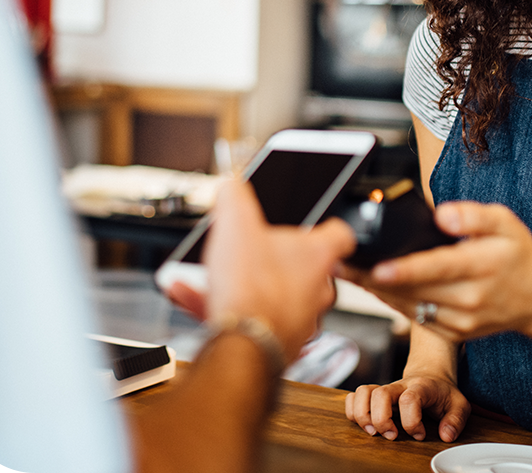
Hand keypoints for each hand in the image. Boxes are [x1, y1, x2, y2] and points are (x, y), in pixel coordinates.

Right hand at [173, 179, 356, 362]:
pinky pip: (251, 318)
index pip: (340, 234)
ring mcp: (300, 319)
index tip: (315, 224)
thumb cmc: (251, 288)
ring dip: (243, 282)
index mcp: (318, 255)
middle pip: (304, 266)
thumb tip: (231, 186)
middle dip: (274, 257)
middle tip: (250, 249)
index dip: (327, 226)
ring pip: (272, 294)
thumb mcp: (236, 225)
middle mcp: (317, 289)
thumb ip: (235, 198)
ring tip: (212, 274)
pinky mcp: (278, 344)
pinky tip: (191, 295)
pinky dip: (223, 306)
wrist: (241, 346)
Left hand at [340, 200, 531, 341]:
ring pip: (409, 308)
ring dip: (375, 292)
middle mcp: (470, 299)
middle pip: (414, 291)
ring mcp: (461, 321)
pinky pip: (416, 318)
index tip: (377, 267)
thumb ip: (474, 215)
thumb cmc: (518, 255)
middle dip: (372, 278)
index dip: (405, 270)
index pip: (437, 269)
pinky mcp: (454, 334)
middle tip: (339, 262)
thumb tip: (442, 215)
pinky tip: (372, 287)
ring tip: (345, 272)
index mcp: (481, 267)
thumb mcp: (506, 222)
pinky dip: (392, 303)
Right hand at [345, 374, 470, 442]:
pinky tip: (365, 423)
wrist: (430, 374)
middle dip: (381, 420)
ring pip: (362, 391)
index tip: (420, 434)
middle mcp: (399, 386)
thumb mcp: (459, 404)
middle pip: (380, 394)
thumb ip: (456, 419)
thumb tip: (445, 435)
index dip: (412, 421)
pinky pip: (354, 396)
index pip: (410, 399)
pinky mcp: (374, 395)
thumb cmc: (442, 393)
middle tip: (392, 435)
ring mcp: (385, 390)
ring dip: (362, 415)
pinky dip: (352, 410)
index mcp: (421, 387)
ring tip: (373, 431)